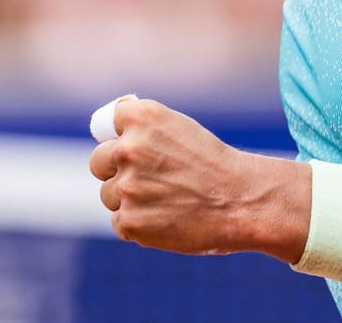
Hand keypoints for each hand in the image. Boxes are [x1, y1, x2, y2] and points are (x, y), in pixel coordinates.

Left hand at [87, 98, 310, 261]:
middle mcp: (128, 148)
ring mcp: (126, 187)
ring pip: (110, 195)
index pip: (108, 123)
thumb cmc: (211, 164)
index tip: (141, 147)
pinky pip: (120, 222)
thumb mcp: (178, 127)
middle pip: (98, 162)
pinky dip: (139, 225)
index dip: (124, 137)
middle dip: (116, 171)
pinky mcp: (129, 221)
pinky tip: (167, 219)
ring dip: (130, 201)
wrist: (243, 201)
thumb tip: (103, 129)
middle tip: (150, 180)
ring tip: (167, 201)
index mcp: (141, 118)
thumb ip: (140, 128)